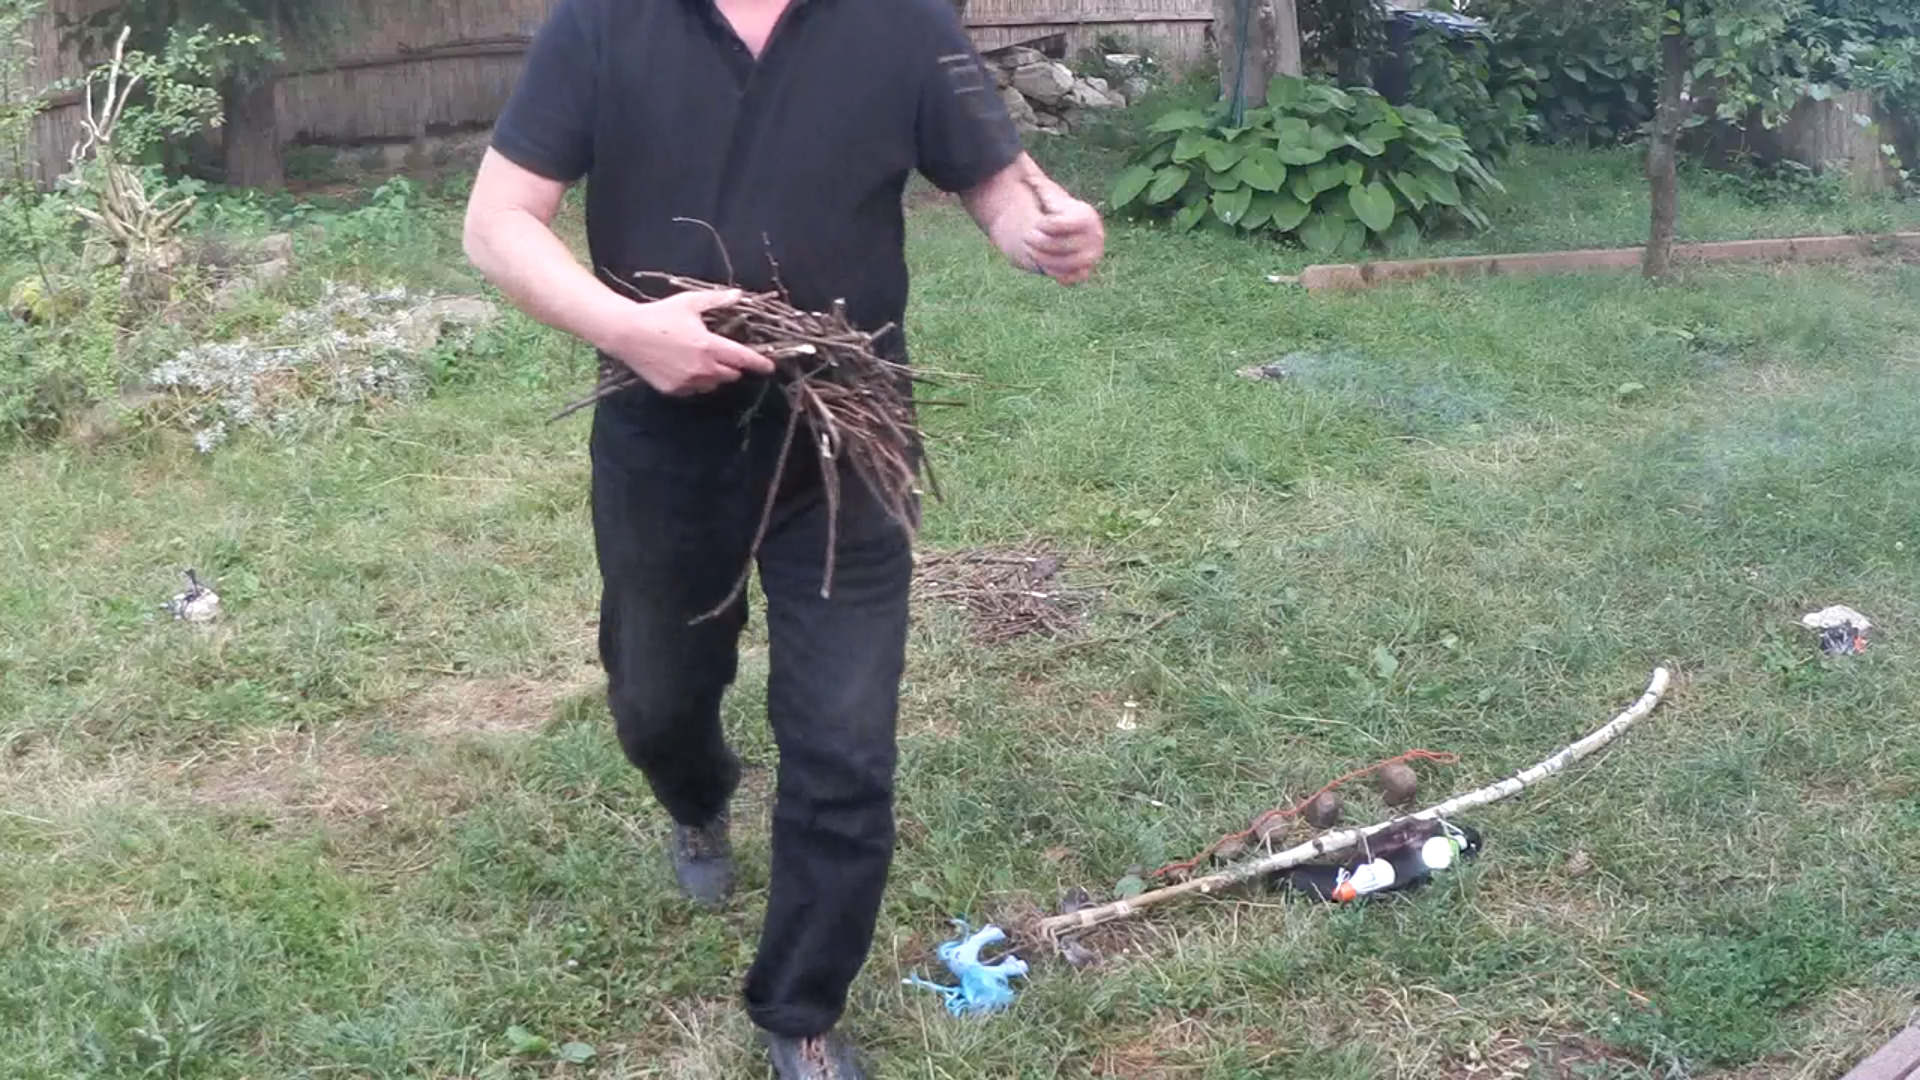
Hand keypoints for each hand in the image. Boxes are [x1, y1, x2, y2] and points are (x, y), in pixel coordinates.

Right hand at [591, 288, 775, 395]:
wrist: (626, 333)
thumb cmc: (659, 315)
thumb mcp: (689, 303)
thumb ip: (717, 300)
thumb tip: (738, 295)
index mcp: (709, 346)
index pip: (743, 359)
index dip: (760, 363)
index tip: (770, 367)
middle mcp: (702, 368)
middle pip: (731, 374)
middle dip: (731, 365)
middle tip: (719, 352)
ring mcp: (688, 382)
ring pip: (713, 384)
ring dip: (714, 374)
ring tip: (697, 357)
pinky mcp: (674, 390)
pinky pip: (694, 389)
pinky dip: (695, 381)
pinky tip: (682, 366)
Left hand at [1021, 177, 1104, 284]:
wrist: (1067, 233)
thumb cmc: (1056, 212)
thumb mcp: (1050, 197)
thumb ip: (1040, 186)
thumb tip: (1027, 175)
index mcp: (1087, 216)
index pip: (1059, 225)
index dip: (1044, 225)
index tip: (1039, 224)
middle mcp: (1095, 237)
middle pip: (1058, 245)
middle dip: (1038, 243)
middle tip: (1027, 240)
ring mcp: (1093, 256)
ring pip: (1063, 264)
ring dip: (1042, 259)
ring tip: (1032, 252)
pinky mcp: (1087, 271)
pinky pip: (1070, 278)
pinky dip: (1055, 272)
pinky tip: (1045, 263)